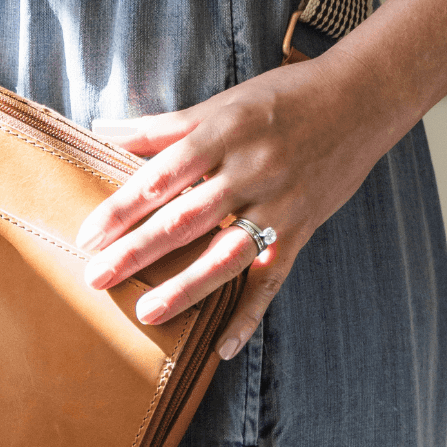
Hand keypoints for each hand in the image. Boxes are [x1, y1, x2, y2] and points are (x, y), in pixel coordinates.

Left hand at [74, 53, 394, 359]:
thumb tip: (98, 130)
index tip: (86, 235)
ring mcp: (279, 205)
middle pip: (184, 219)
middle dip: (137, 251)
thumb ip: (160, 127)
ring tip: (147, 314)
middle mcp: (249, 171)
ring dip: (185, 288)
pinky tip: (223, 347)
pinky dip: (249, 315)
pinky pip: (273, 279)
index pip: (159, 177)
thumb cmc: (280, 98)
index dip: (120, 208)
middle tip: (96, 278)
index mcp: (222, 134)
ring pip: (226, 254)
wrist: (361, 101)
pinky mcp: (302, 230)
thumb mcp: (220, 104)